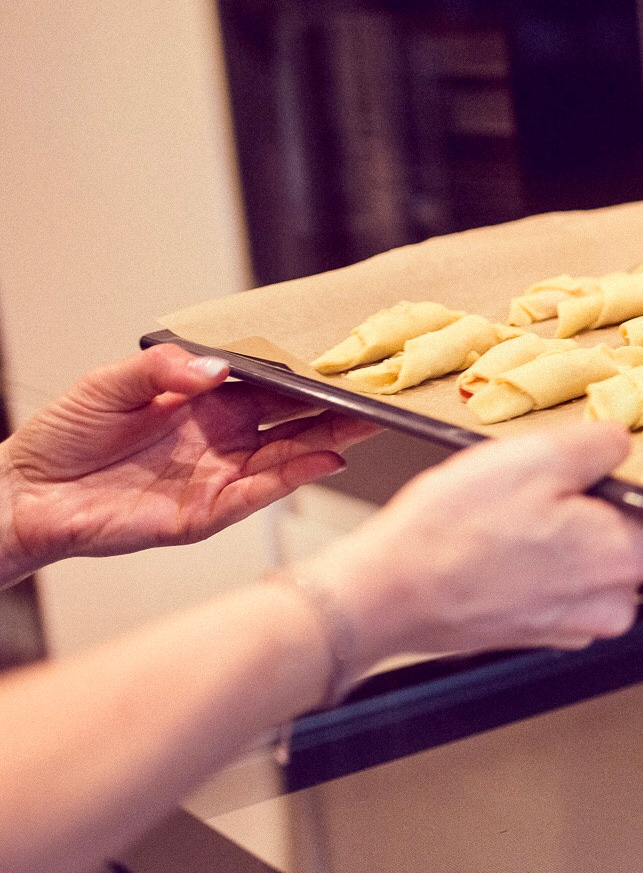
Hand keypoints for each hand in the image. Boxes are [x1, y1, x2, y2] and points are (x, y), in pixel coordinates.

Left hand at [0, 346, 378, 579]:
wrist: (27, 494)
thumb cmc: (63, 437)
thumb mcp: (109, 384)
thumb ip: (163, 370)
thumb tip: (218, 367)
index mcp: (205, 404)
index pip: (270, 387)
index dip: (306, 375)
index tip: (343, 360)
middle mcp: (222, 440)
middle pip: (294, 421)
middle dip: (336, 408)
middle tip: (378, 392)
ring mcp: (218, 477)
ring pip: (288, 456)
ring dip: (329, 441)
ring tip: (366, 423)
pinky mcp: (206, 513)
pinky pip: (259, 492)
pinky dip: (295, 477)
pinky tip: (325, 460)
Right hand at [300, 422, 642, 665]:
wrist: (380, 598)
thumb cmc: (453, 531)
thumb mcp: (535, 458)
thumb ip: (600, 447)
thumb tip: (628, 446)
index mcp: (624, 558)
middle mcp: (610, 602)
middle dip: (623, 508)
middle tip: (577, 474)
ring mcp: (572, 622)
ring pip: (600, 561)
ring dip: (577, 530)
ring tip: (521, 502)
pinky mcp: (535, 627)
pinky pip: (561, 581)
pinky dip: (545, 556)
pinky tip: (502, 533)